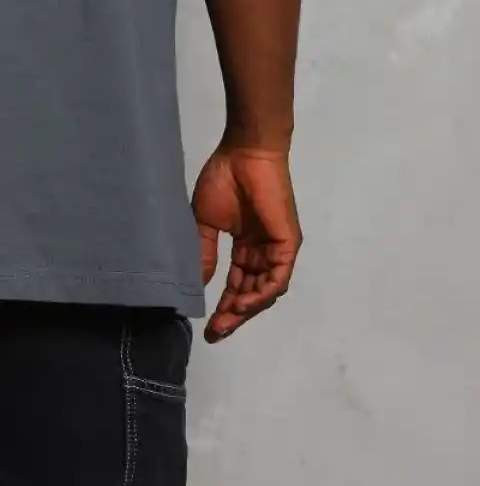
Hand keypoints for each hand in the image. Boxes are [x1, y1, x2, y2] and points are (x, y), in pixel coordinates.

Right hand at [192, 142, 301, 342]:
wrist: (244, 153)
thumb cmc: (224, 179)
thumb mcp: (205, 221)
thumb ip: (204, 252)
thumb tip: (197, 285)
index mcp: (244, 246)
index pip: (236, 284)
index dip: (223, 306)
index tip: (207, 327)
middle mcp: (262, 251)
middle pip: (251, 293)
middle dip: (234, 315)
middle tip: (216, 332)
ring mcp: (276, 248)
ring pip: (265, 290)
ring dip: (247, 309)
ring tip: (226, 320)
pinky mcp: (287, 243)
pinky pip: (277, 277)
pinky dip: (262, 293)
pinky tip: (243, 304)